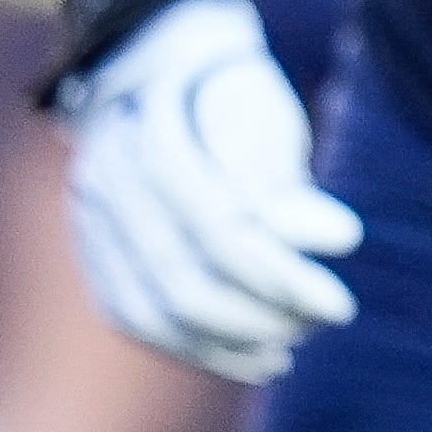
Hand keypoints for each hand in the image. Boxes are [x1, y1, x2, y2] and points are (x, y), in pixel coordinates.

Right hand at [56, 0, 359, 383]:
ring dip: (229, 342)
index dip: (282, 274)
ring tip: (291, 350)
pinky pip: (135, 319)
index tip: (340, 303)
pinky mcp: (94, 256)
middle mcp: (107, 183)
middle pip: (185, 277)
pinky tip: (251, 358)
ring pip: (156, 311)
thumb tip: (340, 240)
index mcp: (153, 134)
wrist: (154, 73)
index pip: (222, 227)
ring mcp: (90, 224)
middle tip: (325, 321)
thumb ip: (291, 184)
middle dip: (262, 313)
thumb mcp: (265, 118)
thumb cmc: (228, 96)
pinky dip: (195, 348)